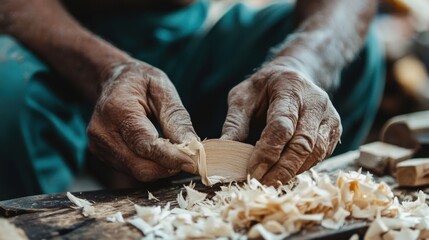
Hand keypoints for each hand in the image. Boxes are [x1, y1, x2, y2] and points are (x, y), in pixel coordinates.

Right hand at [87, 60, 197, 181]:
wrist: (113, 80)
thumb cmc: (141, 81)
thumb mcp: (163, 88)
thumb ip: (177, 118)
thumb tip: (193, 147)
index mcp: (117, 109)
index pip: (145, 144)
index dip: (170, 157)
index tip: (192, 161)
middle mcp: (102, 131)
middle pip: (140, 166)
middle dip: (168, 166)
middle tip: (188, 156)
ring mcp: (99, 146)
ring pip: (137, 172)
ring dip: (161, 167)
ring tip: (173, 149)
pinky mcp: (102, 155)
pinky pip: (132, 170)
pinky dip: (151, 165)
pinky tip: (157, 151)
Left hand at [221, 61, 341, 184]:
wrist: (292, 78)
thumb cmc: (263, 90)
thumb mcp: (242, 98)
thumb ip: (234, 123)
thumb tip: (223, 151)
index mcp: (290, 87)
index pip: (282, 125)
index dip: (267, 152)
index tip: (252, 171)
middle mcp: (316, 101)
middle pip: (303, 143)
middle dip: (281, 168)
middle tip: (260, 184)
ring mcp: (329, 116)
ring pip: (315, 152)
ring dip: (292, 172)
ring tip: (270, 182)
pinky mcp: (334, 131)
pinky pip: (321, 156)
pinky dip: (302, 168)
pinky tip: (283, 173)